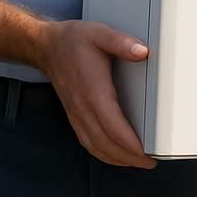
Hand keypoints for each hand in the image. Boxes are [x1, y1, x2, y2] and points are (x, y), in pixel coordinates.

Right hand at [34, 19, 155, 168]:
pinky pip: (88, 142)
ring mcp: (77, 113)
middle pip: (105, 143)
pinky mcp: (74, 116)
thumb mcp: (100, 33)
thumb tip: (142, 52)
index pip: (111, 125)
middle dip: (128, 157)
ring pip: (95, 146)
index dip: (128, 142)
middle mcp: (82, 106)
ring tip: (138, 162)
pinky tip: (115, 155)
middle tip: (150, 161)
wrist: (47, 46)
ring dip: (116, 159)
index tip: (145, 152)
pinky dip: (103, 154)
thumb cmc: (73, 41)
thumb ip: (122, 42)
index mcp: (92, 90)